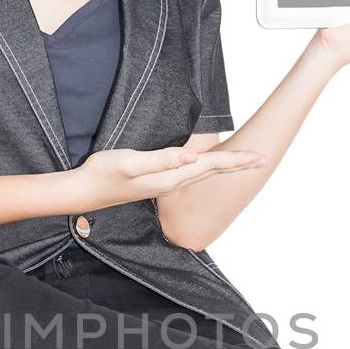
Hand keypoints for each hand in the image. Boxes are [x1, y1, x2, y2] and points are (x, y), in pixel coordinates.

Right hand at [71, 144, 266, 210]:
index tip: (259, 157)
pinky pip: (191, 175)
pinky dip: (206, 168)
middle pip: (213, 172)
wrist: (85, 192)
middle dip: (239, 165)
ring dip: (225, 168)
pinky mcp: (158, 181)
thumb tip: (191, 157)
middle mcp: (173, 183)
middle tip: (264, 159)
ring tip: (244, 162)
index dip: (236, 161)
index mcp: (171, 177)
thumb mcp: (130, 162)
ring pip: (203, 174)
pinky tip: (206, 166)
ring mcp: (166, 184)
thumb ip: (161, 160)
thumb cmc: (104, 174)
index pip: (211, 166)